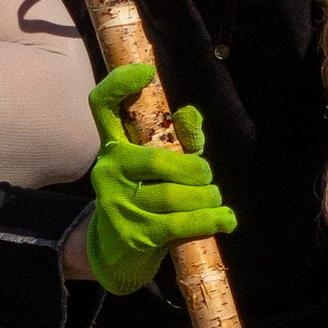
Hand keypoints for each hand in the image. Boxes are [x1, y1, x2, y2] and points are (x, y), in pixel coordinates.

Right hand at [78, 61, 234, 293]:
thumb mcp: (162, 168)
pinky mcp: (132, 234)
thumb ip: (180, 141)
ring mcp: (116, 204)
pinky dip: (209, 221)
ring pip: (174, 195)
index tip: (147, 74)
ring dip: (206, 198)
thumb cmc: (147, 199)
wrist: (117, 252)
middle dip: (195, 170)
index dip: (120, 85)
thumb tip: (191, 115)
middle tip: (207, 178)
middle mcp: (108, 171)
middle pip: (158, 160)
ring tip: (215, 201)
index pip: (102, 106)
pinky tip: (225, 220)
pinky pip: (179, 224)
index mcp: (113, 146)